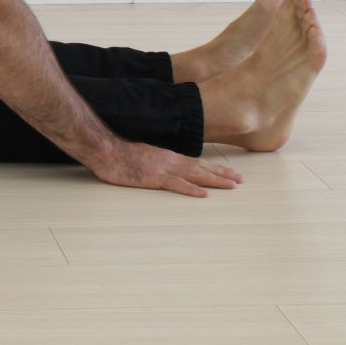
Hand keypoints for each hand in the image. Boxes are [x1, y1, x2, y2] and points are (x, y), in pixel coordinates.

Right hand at [86, 139, 242, 197]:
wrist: (105, 150)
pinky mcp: (153, 178)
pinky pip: (176, 185)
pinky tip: (204, 194)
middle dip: (222, 174)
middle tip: (240, 180)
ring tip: (232, 185)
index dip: (215, 168)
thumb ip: (158, 162)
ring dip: (215, 180)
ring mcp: (163, 169)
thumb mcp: (144, 156)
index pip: (197, 163)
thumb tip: (168, 170)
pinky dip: (191, 190)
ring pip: (195, 175)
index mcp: (168, 157)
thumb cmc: (120, 155)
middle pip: (201, 168)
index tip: (230, 173)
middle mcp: (170, 161)